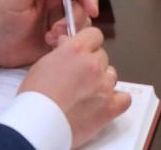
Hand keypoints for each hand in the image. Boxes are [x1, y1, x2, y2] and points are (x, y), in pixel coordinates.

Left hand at [0, 0, 98, 67]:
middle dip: (76, 18)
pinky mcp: (57, 41)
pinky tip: (52, 47)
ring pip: (81, 24)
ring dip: (71, 32)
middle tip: (58, 30)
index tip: (92, 9)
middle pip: (82, 6)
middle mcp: (56, 5)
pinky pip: (74, 40)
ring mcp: (57, 24)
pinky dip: (68, 44)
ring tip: (51, 40)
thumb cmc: (0, 20)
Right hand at [19, 27, 131, 147]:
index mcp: (76, 50)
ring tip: (86, 93)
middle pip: (102, 56)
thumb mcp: (43, 63)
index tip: (84, 50)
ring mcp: (104, 86)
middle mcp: (93, 64)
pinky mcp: (110, 107)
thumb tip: (67, 45)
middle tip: (79, 76)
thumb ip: (61, 52)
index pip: (94, 35)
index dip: (88, 42)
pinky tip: (105, 102)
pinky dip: (117, 99)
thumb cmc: (36, 97)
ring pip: (112, 75)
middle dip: (92, 64)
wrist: (39, 124)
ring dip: (102, 81)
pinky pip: (124, 98)